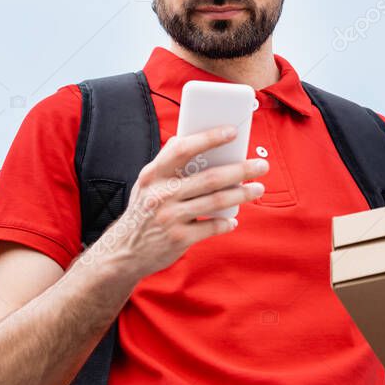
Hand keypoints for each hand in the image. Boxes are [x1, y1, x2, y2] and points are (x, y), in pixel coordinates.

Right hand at [83, 124, 268, 280]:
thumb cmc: (143, 210)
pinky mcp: (179, 238)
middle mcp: (161, 194)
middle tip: (261, 165)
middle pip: (210, 177)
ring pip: (216, 201)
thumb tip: (188, 136)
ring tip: (258, 188)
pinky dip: (226, 222)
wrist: (123, 252)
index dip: (209, 138)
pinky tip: (233, 220)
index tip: (232, 132)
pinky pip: (212, 227)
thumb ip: (166, 161)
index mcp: (154, 175)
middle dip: (240, 169)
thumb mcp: (146, 183)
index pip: (184, 149)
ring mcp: (170, 217)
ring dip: (242, 194)